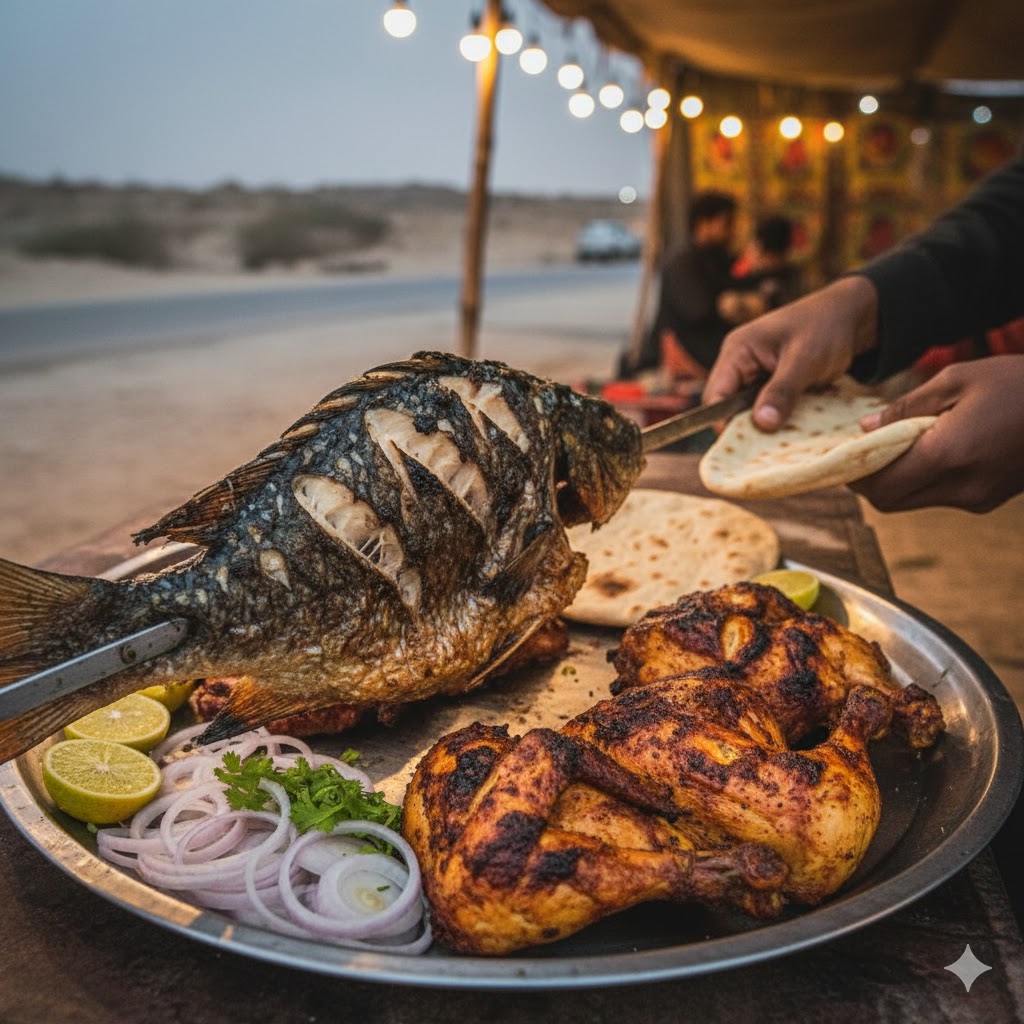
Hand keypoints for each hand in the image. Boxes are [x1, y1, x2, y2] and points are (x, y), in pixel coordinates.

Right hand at [704, 276, 878, 429]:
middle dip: (747, 426)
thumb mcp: (805, 360)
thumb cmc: (827, 327)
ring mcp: (756, 374)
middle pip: (729, 407)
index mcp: (738, 351)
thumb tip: (762, 424)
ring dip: (768, 423)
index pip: (715, 395)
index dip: (723, 422)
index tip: (742, 446)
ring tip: (786, 435)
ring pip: (750, 411)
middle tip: (768, 446)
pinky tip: (798, 422)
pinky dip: (782, 417)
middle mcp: (740, 364)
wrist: (853, 315)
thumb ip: (782, 391)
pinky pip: (768, 408)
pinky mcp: (773, 384)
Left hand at [853, 355, 1023, 512]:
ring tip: (896, 445)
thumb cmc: (1018, 383)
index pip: (881, 486)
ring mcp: (977, 498)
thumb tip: (864, 429)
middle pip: (891, 502)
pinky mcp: (988, 500)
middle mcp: (961, 487)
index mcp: (948, 455)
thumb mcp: (957, 379)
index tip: (841, 458)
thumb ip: (905, 407)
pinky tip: (929, 450)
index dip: (854, 476)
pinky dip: (924, 479)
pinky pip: (940, 497)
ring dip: (898, 480)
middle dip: (870, 482)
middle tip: (862, 454)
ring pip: (914, 502)